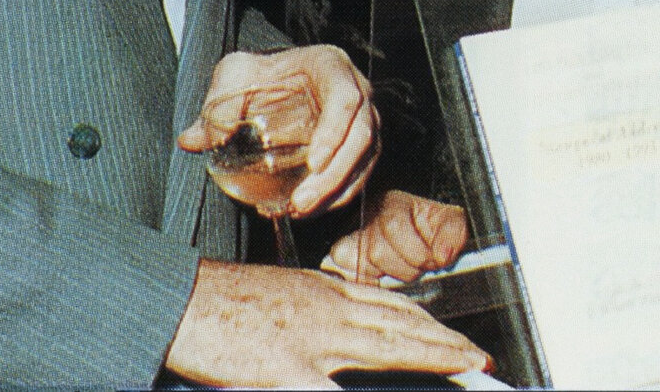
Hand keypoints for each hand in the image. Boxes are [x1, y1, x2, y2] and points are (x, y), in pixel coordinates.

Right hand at [162, 259, 487, 387]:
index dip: (427, 323)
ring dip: (433, 354)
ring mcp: (312, 338)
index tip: (452, 335)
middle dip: (446, 341)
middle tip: (479, 355)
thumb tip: (345, 323)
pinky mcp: (286, 366)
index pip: (391, 306)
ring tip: (467, 364)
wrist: (179, 297)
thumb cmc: (221, 301)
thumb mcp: (280, 295)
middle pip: (402, 324)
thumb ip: (317, 309)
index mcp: (324, 293)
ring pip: (388, 344)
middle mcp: (329, 310)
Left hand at [180, 45, 375, 214]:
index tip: (313, 163)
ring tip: (301, 210)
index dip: (335, 132)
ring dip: (336, 191)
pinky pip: (359, 174)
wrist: (275, 77)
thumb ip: (215, 104)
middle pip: (363, 136)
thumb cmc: (259, 72)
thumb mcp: (234, 75)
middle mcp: (357, 91)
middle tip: (301, 201)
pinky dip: (338, 196)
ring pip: (365, 159)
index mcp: (332, 65)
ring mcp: (363, 119)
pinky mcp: (357, 145)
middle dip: (334, 175)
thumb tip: (191, 140)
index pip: (346, 99)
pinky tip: (309, 210)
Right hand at [321, 190, 469, 284]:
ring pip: (362, 266)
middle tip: (421, 267)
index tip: (434, 261)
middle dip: (407, 268)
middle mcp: (366, 217)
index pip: (394, 225)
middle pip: (377, 251)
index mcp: (392, 203)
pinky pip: (351, 277)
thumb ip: (453, 233)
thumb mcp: (450, 223)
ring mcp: (350, 238)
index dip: (417, 251)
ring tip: (404, 269)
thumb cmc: (430, 230)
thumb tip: (443, 255)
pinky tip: (386, 277)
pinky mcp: (343, 260)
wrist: (416, 236)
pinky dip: (371, 283)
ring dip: (390, 276)